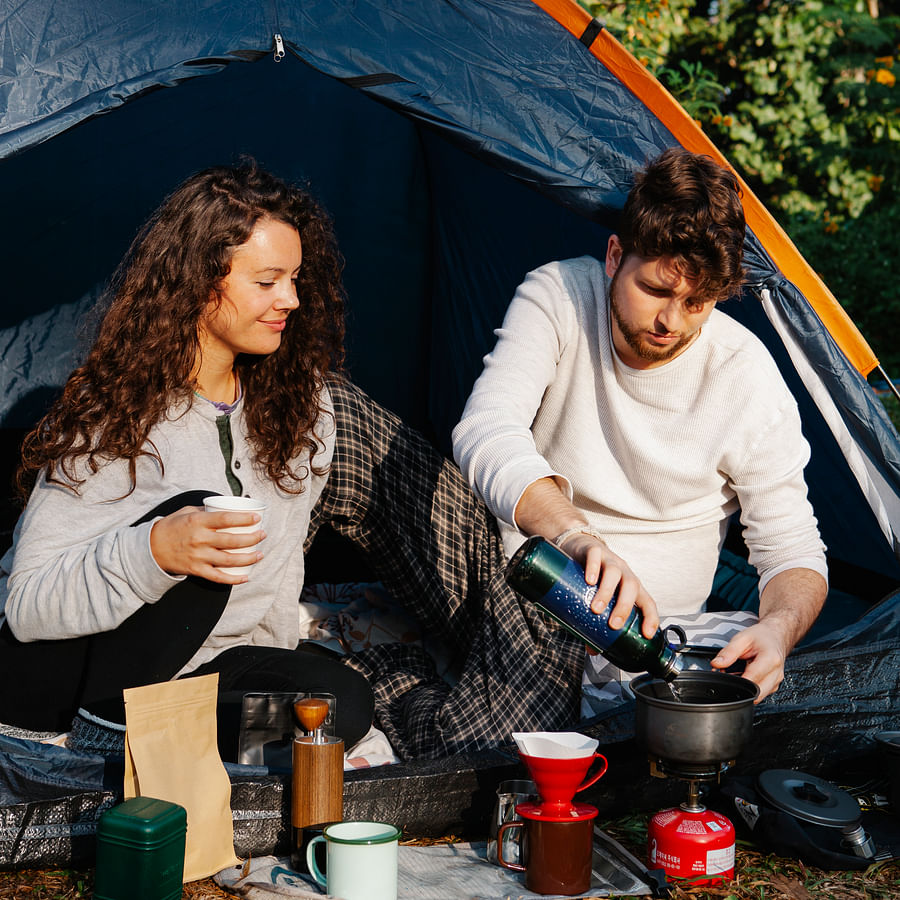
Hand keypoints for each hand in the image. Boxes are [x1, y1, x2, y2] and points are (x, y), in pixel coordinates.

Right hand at [149, 506, 264, 583]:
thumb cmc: (171, 527)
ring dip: (248, 558)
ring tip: (260, 554)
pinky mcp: (196, 570)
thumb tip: (226, 506)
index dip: (244, 519)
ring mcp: (198, 556)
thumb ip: (206, 510)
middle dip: (252, 538)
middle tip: (263, 535)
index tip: (257, 518)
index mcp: (198, 521)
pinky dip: (233, 579)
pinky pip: (218, 577)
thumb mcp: (186, 511)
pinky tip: (246, 577)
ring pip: (229, 559)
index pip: (226, 519)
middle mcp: (199, 539)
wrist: (149, 548)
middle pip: (232, 540)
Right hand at [557, 532, 658, 637]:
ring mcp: (609, 560)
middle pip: (632, 587)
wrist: (580, 546)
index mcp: (631, 587)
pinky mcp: (593, 550)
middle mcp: (624, 572)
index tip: (647, 634)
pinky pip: (596, 557)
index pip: (647, 602)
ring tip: (596, 608)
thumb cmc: (594, 578)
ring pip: (614, 573)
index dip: (651, 617)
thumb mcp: (597, 599)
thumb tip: (593, 649)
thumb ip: (596, 622)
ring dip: (607, 592)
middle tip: (613, 624)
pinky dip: (594, 568)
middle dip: (624, 607)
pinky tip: (589, 580)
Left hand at [710, 621, 788, 701]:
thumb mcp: (742, 638)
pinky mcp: (773, 686)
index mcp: (770, 659)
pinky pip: (760, 693)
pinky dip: (750, 688)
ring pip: (758, 695)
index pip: (752, 678)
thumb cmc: (761, 636)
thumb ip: (729, 651)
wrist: (774, 637)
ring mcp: (776, 681)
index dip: (736, 681)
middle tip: (729, 675)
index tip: (725, 677)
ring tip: (737, 673)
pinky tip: (744, 676)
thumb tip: (717, 663)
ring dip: (745, 689)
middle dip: (740, 688)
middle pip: (757, 693)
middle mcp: (776, 673)